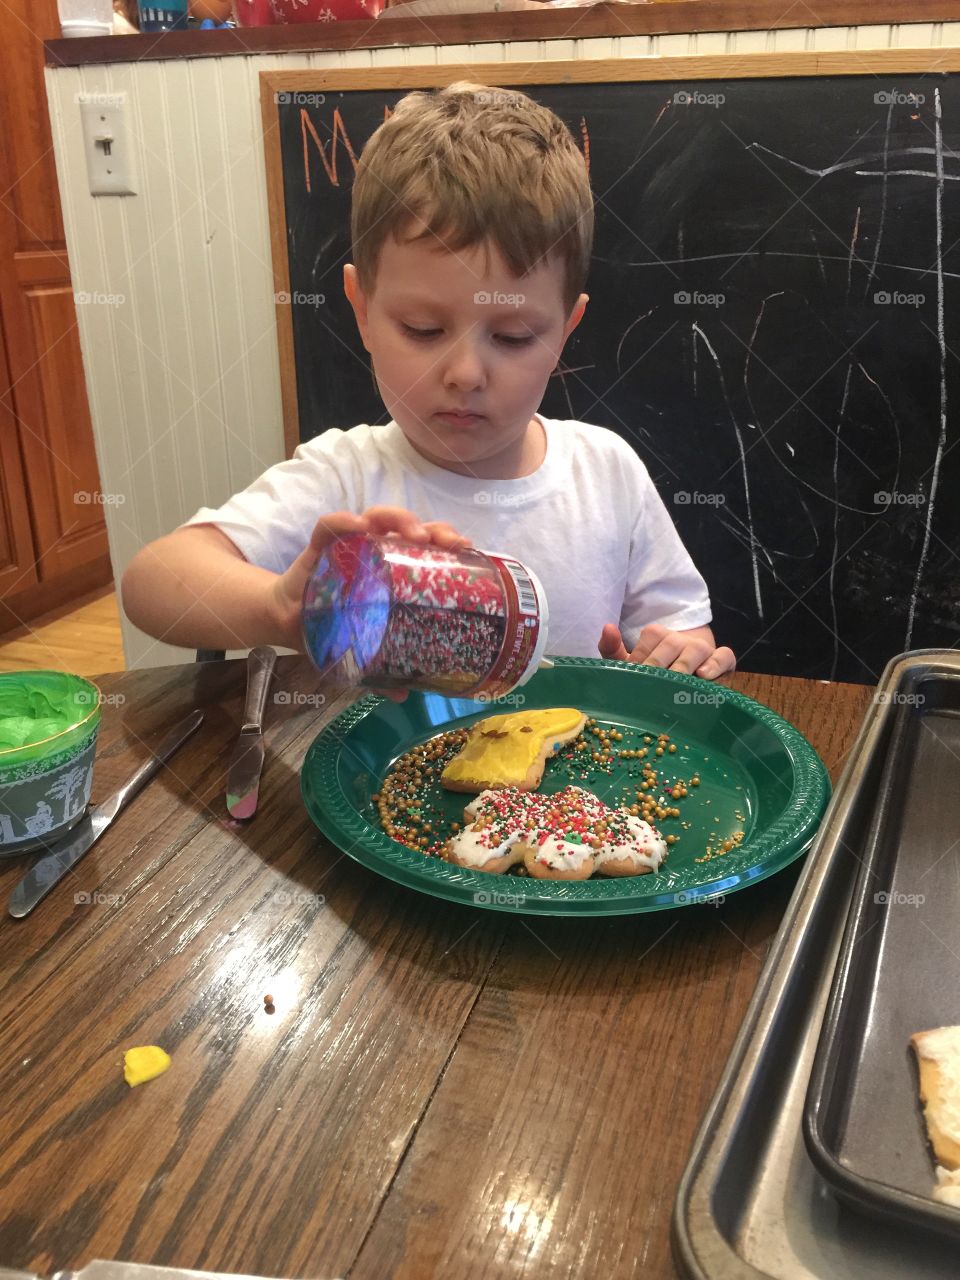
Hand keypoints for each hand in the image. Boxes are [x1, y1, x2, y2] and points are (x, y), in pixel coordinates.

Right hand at [266, 507, 471, 699]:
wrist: (287, 622)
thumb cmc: (333, 628)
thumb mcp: (362, 652)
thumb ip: (382, 672)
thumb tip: (405, 696)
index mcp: (393, 571)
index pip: (425, 548)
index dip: (447, 543)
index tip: (466, 549)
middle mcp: (375, 552)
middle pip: (409, 528)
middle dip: (432, 528)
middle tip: (447, 542)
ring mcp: (348, 544)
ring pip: (376, 518)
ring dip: (397, 519)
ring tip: (413, 534)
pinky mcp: (318, 545)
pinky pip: (329, 526)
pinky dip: (343, 521)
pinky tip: (359, 526)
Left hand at [598, 622, 735, 680]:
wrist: (686, 680)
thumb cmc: (654, 672)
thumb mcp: (632, 663)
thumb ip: (613, 649)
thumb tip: (608, 626)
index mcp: (656, 635)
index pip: (647, 642)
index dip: (639, 662)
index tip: (634, 682)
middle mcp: (679, 639)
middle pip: (670, 645)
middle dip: (659, 666)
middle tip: (650, 688)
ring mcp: (702, 648)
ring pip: (696, 649)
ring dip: (684, 666)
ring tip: (675, 683)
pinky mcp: (722, 661)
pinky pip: (724, 656)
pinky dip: (716, 664)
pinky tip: (703, 675)